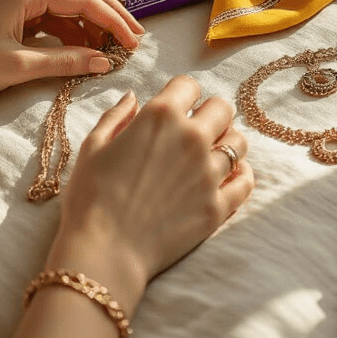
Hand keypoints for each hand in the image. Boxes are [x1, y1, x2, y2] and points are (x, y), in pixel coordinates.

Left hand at [0, 0, 143, 107]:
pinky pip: (47, 10)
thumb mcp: (17, 67)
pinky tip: (81, 47)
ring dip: (88, 21)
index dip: (114, 20)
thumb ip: (65, 61)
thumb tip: (104, 62)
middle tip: (133, 39)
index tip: (135, 42)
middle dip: (108, 13)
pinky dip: (67, 27)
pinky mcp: (5, 6)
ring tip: (110, 48)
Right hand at [45, 75, 253, 315]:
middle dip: (210, 114)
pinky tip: (229, 176)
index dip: (181, 94)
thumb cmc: (90, 198)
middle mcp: (192, 139)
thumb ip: (116, 116)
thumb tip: (133, 96)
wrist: (104, 252)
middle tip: (196, 129)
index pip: (189, 85)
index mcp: (160, 117)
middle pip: (223, 109)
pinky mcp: (218, 207)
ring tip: (211, 155)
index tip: (176, 106)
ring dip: (226, 143)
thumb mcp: (92, 147)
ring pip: (238, 143)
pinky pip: (246, 181)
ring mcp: (209, 174)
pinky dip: (241, 175)